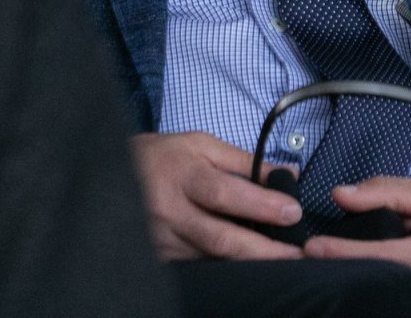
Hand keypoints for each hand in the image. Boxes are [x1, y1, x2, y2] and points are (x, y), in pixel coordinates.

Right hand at [130, 131, 303, 261]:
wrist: (112, 173)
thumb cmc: (162, 156)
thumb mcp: (200, 144)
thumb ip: (243, 161)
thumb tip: (286, 175)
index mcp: (181, 175)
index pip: (224, 194)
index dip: (260, 205)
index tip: (293, 212)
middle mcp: (169, 211)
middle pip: (221, 238)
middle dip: (264, 249)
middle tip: (298, 252)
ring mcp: (162, 240)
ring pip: (212, 257)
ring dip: (249, 260)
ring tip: (282, 259)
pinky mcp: (160, 259)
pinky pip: (199, 266)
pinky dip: (226, 265)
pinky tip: (248, 263)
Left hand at [303, 177, 410, 305]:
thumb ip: (386, 190)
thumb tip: (341, 194)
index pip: (376, 257)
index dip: (341, 253)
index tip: (313, 246)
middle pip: (366, 278)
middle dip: (335, 267)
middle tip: (304, 253)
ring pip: (370, 289)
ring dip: (344, 275)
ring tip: (318, 260)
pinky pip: (379, 293)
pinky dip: (360, 280)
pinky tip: (342, 269)